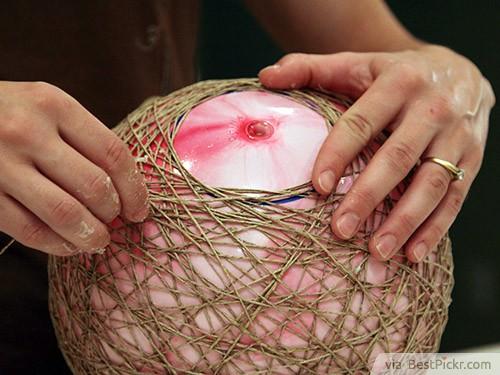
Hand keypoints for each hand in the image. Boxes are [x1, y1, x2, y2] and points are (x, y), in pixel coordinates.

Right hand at [0, 82, 148, 255]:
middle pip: (94, 186)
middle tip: (116, 223)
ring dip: (91, 235)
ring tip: (99, 241)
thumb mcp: (46, 107)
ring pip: (66, 213)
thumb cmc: (8, 114)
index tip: (140, 209)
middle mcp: (28, 131)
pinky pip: (31, 230)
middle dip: (113, 213)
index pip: (113, 154)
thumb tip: (126, 188)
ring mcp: (1, 163)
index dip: (135, 189)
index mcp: (54, 105)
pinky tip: (69, 247)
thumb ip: (82, 138)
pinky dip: (58, 245)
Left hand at [259, 45, 494, 262]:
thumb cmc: (396, 74)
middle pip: (398, 157)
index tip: (317, 187)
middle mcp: (431, 108)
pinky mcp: (473, 158)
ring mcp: (456, 136)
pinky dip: (436, 228)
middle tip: (341, 229)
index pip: (362, 122)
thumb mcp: (356, 63)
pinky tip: (413, 253)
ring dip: (405, 221)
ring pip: (432, 182)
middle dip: (369, 196)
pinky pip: (455, 197)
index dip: (338, 154)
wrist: (460, 71)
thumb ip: (310, 68)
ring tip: (377, 251)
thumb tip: (265, 76)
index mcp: (397, 83)